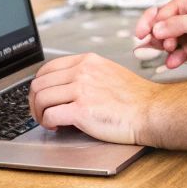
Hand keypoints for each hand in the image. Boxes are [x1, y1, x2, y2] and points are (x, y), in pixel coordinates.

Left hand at [29, 53, 157, 145]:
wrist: (152, 112)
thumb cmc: (136, 99)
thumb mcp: (109, 74)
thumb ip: (86, 76)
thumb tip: (65, 88)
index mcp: (87, 61)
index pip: (47, 68)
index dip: (39, 85)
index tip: (40, 96)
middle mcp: (82, 72)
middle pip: (39, 83)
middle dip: (34, 101)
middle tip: (39, 113)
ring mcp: (81, 89)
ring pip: (41, 98)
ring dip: (38, 113)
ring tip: (47, 121)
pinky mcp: (82, 109)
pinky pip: (50, 114)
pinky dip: (47, 122)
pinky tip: (55, 126)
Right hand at [134, 0, 186, 68]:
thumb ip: (180, 24)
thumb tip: (157, 29)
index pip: (162, 12)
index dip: (151, 23)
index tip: (145, 34)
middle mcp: (186, 17)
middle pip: (160, 27)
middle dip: (154, 37)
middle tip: (150, 45)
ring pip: (167, 42)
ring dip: (163, 49)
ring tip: (167, 52)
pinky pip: (179, 55)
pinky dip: (174, 59)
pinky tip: (173, 62)